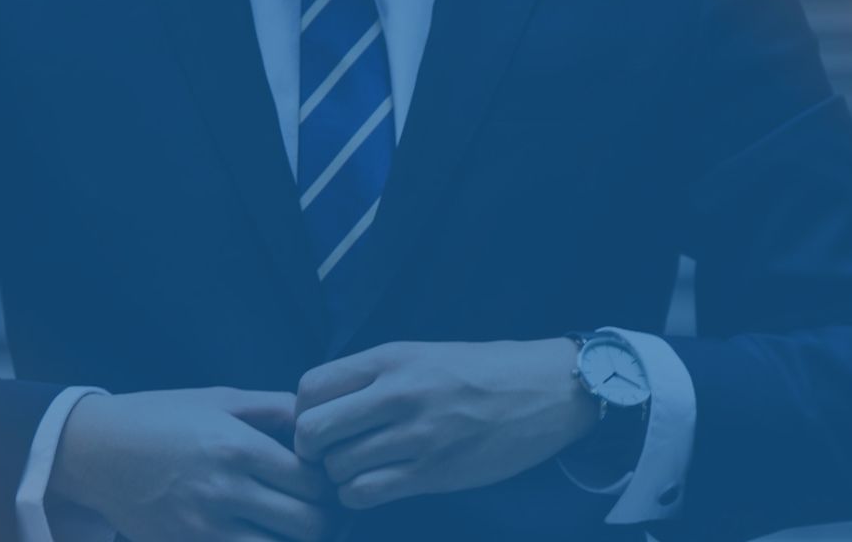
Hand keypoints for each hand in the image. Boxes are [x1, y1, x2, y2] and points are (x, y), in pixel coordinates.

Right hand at [50, 387, 335, 541]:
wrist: (94, 451)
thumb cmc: (160, 417)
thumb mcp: (218, 398)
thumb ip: (274, 408)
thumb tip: (318, 423)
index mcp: (237, 448)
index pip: (314, 483)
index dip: (330, 485)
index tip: (323, 480)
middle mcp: (224, 492)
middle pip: (308, 525)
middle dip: (322, 519)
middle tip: (316, 509)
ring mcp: (203, 529)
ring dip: (292, 541)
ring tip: (287, 526)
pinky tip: (257, 534)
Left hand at [292, 340, 599, 509]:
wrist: (548, 390)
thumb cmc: (484, 372)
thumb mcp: (423, 355)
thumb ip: (375, 376)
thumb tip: (324, 405)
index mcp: (391, 359)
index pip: (310, 387)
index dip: (303, 412)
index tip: (321, 424)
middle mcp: (398, 393)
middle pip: (312, 430)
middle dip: (311, 449)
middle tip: (329, 455)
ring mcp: (417, 435)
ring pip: (337, 467)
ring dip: (338, 476)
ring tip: (358, 471)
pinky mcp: (434, 471)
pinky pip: (365, 493)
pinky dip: (358, 497)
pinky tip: (375, 487)